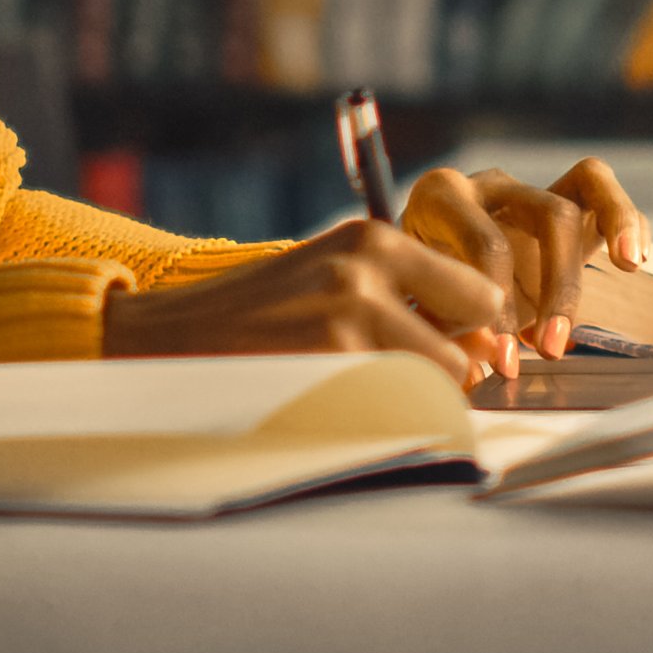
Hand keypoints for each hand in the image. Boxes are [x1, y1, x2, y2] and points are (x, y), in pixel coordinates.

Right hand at [104, 220, 510, 386]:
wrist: (168, 335)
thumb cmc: (261, 312)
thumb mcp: (333, 274)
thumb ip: (403, 295)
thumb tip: (484, 346)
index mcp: (375, 238)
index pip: (479, 290)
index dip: (475, 330)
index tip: (459, 350)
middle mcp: (370, 267)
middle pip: (471, 338)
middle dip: (453, 366)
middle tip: (413, 378)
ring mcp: (351, 314)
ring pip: (440, 377)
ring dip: (419, 394)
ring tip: (369, 390)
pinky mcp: (331, 361)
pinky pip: (399, 404)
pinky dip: (387, 414)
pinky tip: (346, 405)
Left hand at [395, 157, 650, 362]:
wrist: (417, 272)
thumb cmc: (416, 294)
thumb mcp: (419, 308)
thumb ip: (445, 329)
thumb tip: (478, 364)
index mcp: (442, 198)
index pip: (489, 243)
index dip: (502, 307)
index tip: (504, 361)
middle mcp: (489, 183)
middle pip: (548, 216)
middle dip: (559, 288)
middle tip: (552, 349)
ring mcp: (529, 186)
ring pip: (586, 186)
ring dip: (612, 231)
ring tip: (629, 268)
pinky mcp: (561, 198)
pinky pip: (602, 190)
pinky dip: (626, 219)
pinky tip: (635, 261)